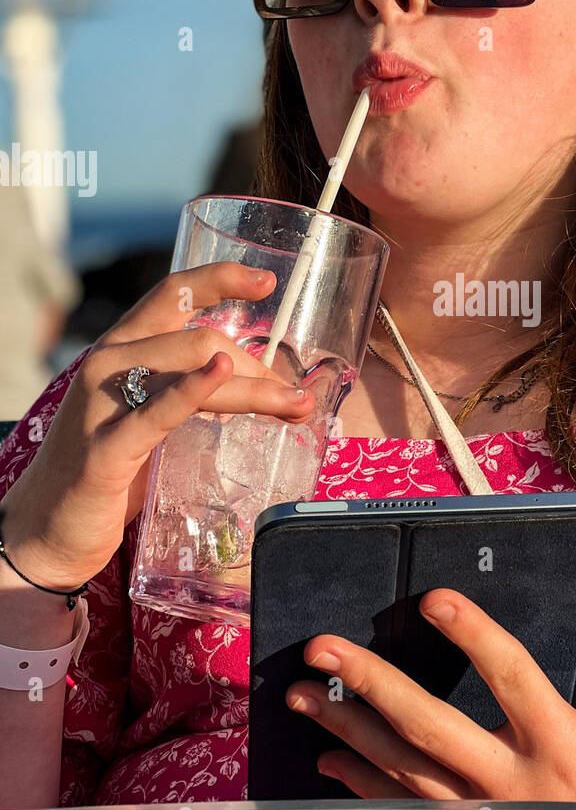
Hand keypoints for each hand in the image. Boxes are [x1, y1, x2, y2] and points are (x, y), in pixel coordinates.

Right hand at [1, 261, 315, 590]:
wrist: (47, 530)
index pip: (172, 294)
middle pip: (201, 338)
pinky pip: (160, 410)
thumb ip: (187, 393)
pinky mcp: (106, 447)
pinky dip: (196, 389)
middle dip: (260, 366)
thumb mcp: (148, 417)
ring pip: (194, 366)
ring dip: (257, 387)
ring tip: (295, 406)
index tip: (266, 281)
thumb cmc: (108, 472)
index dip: (221, 279)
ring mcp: (102, 401)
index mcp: (120, 348)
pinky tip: (224, 374)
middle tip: (295, 399)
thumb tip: (259, 385)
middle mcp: (107, 362)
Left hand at [286, 589, 575, 804]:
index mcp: (563, 750)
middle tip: (322, 647)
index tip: (434, 599)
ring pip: (399, 769)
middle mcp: (511, 786)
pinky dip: (358, 783)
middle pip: (430, 727)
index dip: (475, 636)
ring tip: (300, 694)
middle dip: (372, 684)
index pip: (514, 679)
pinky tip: (327, 755)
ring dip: (347, 728)